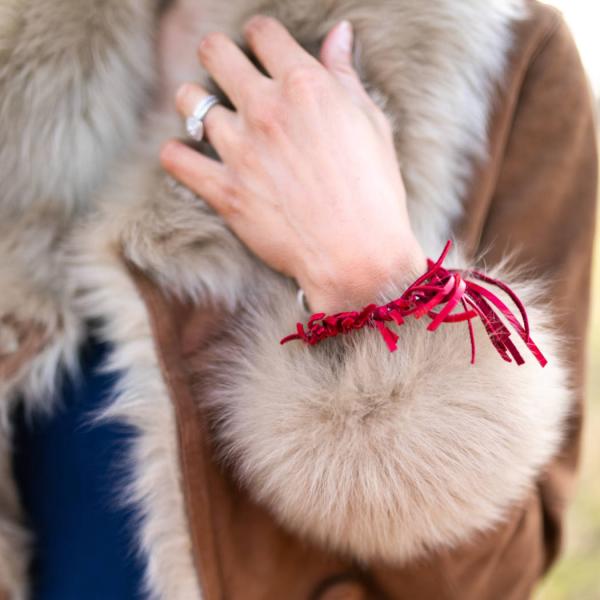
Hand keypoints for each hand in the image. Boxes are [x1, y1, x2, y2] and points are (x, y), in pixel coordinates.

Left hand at [160, 16, 424, 312]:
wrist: (357, 253)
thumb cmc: (373, 190)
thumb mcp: (370, 123)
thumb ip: (345, 75)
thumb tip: (340, 33)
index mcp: (305, 85)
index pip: (263, 32)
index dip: (260, 36)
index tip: (260, 48)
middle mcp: (265, 109)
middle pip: (214, 52)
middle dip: (218, 55)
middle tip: (228, 73)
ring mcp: (239, 149)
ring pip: (188, 100)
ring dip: (196, 103)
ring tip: (211, 118)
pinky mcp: (223, 190)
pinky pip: (175, 158)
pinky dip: (177, 154)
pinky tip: (189, 155)